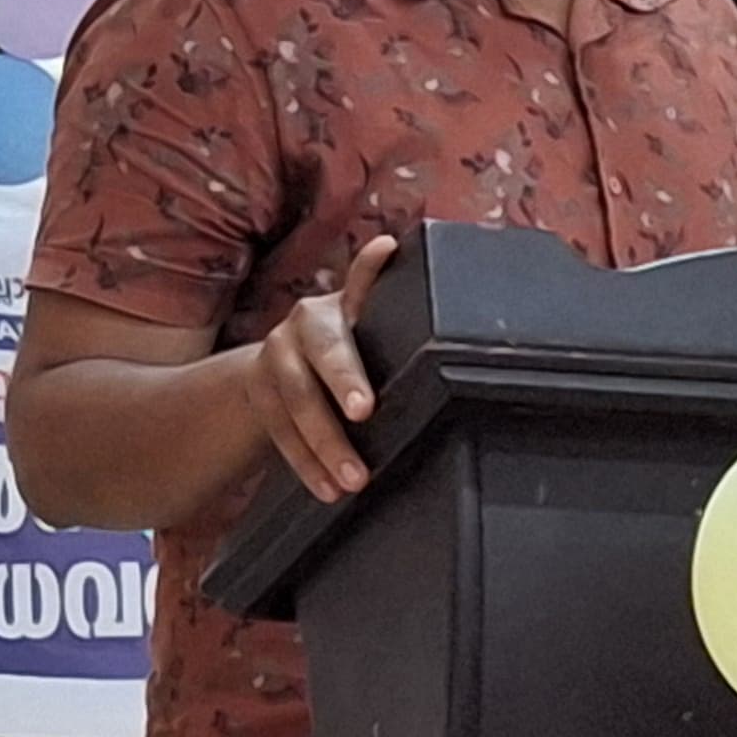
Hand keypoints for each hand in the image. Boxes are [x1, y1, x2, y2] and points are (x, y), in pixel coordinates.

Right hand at [249, 234, 397, 501]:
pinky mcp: (257, 391)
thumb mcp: (374, 342)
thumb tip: (479, 350)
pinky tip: (326, 488)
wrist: (276, 370)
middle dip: (343, 380)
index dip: (370, 266)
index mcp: (343, 305)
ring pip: (296, 397)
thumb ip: (403, 337)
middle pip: (325, 349)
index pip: (362, 280)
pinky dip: (305, 463)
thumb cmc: (350, 360)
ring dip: (324, 442)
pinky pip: (279, 430)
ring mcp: (274, 354)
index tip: (386, 248)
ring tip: (354, 478)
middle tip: (365, 412)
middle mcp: (306, 320)